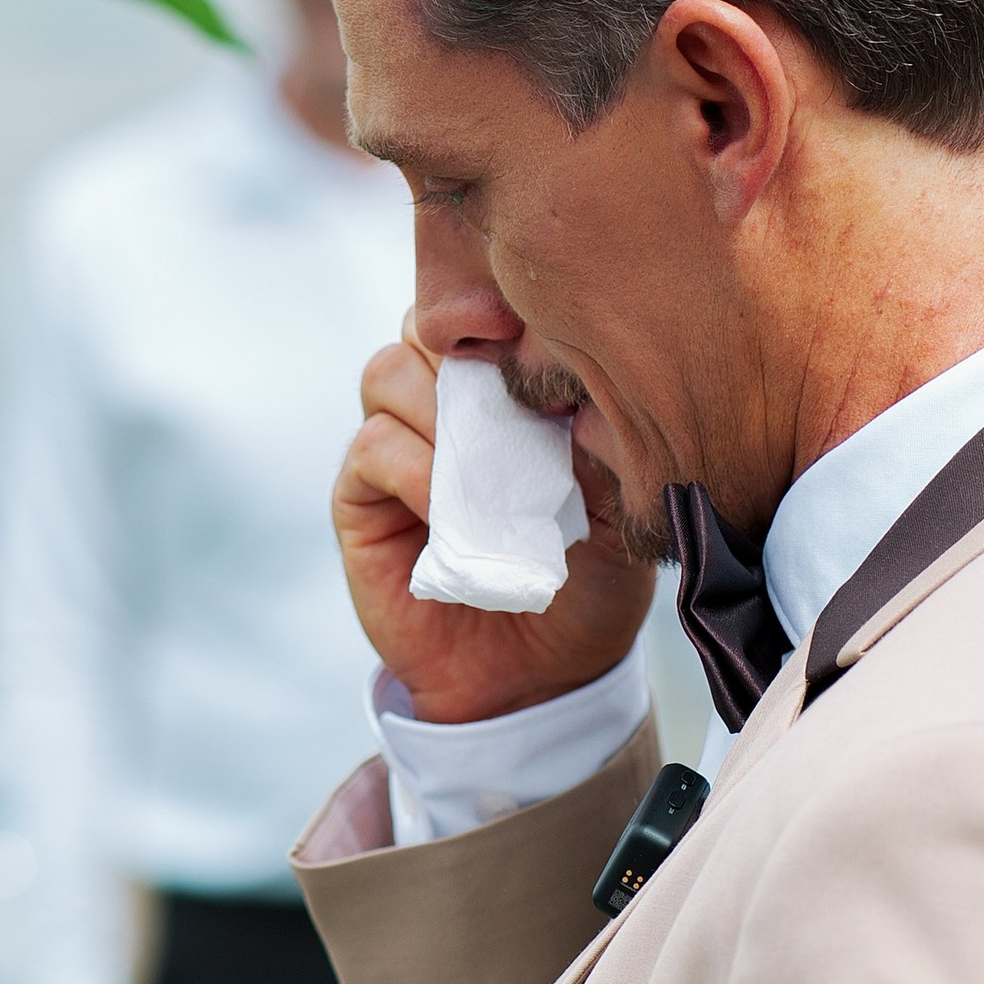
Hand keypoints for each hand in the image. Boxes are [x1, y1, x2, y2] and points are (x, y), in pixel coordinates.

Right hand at [333, 328, 659, 725]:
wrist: (542, 676)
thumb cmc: (587, 580)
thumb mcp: (621, 505)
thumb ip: (601, 439)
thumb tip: (576, 388)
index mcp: (502, 386)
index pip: (482, 307)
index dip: (505, 311)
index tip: (548, 337)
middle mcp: (440, 402)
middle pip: (424, 322)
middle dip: (469, 350)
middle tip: (515, 395)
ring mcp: (396, 444)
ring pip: (388, 371)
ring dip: (442, 406)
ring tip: (491, 460)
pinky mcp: (362, 499)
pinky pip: (372, 447)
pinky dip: (416, 466)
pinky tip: (457, 502)